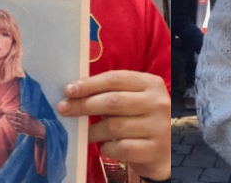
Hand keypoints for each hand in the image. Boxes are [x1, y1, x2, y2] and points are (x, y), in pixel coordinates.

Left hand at [6, 111, 46, 137]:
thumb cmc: (34, 122)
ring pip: (15, 124)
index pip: (17, 114)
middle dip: (9, 117)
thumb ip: (23, 113)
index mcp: (27, 117)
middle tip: (4, 115)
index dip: (10, 113)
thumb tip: (17, 109)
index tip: (6, 112)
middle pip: (15, 119)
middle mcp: (25, 122)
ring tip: (6, 119)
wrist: (40, 129)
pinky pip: (17, 129)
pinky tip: (10, 125)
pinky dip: (13, 127)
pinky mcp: (24, 132)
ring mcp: (25, 127)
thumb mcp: (30, 116)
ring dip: (10, 122)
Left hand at [56, 70, 170, 180]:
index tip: (68, 90)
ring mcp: (158, 127)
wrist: (166, 151)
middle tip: (64, 108)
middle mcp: (158, 103)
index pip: (115, 79)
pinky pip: (120, 147)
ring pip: (114, 126)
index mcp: (151, 84)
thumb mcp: (134, 100)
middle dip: (83, 105)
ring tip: (84, 133)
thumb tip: (74, 93)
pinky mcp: (154, 149)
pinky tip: (104, 146)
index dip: (89, 84)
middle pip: (112, 101)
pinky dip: (107, 148)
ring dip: (92, 130)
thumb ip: (111, 93)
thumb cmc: (141, 120)